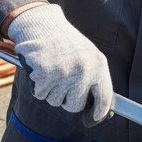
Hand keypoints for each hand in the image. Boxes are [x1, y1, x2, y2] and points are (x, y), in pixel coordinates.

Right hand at [6, 4, 114, 123]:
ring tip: (51, 71)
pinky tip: (40, 69)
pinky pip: (40, 94)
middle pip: (75, 106)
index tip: (94, 117)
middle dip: (67, 101)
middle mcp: (84, 70)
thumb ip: (93, 77)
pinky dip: (37, 86)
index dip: (100, 111)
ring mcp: (65, 73)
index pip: (104, 96)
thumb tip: (98, 107)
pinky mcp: (46, 73)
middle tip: (62, 86)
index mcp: (98, 64)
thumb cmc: (65, 43)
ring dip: (50, 91)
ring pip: (55, 101)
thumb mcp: (87, 55)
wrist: (42, 24)